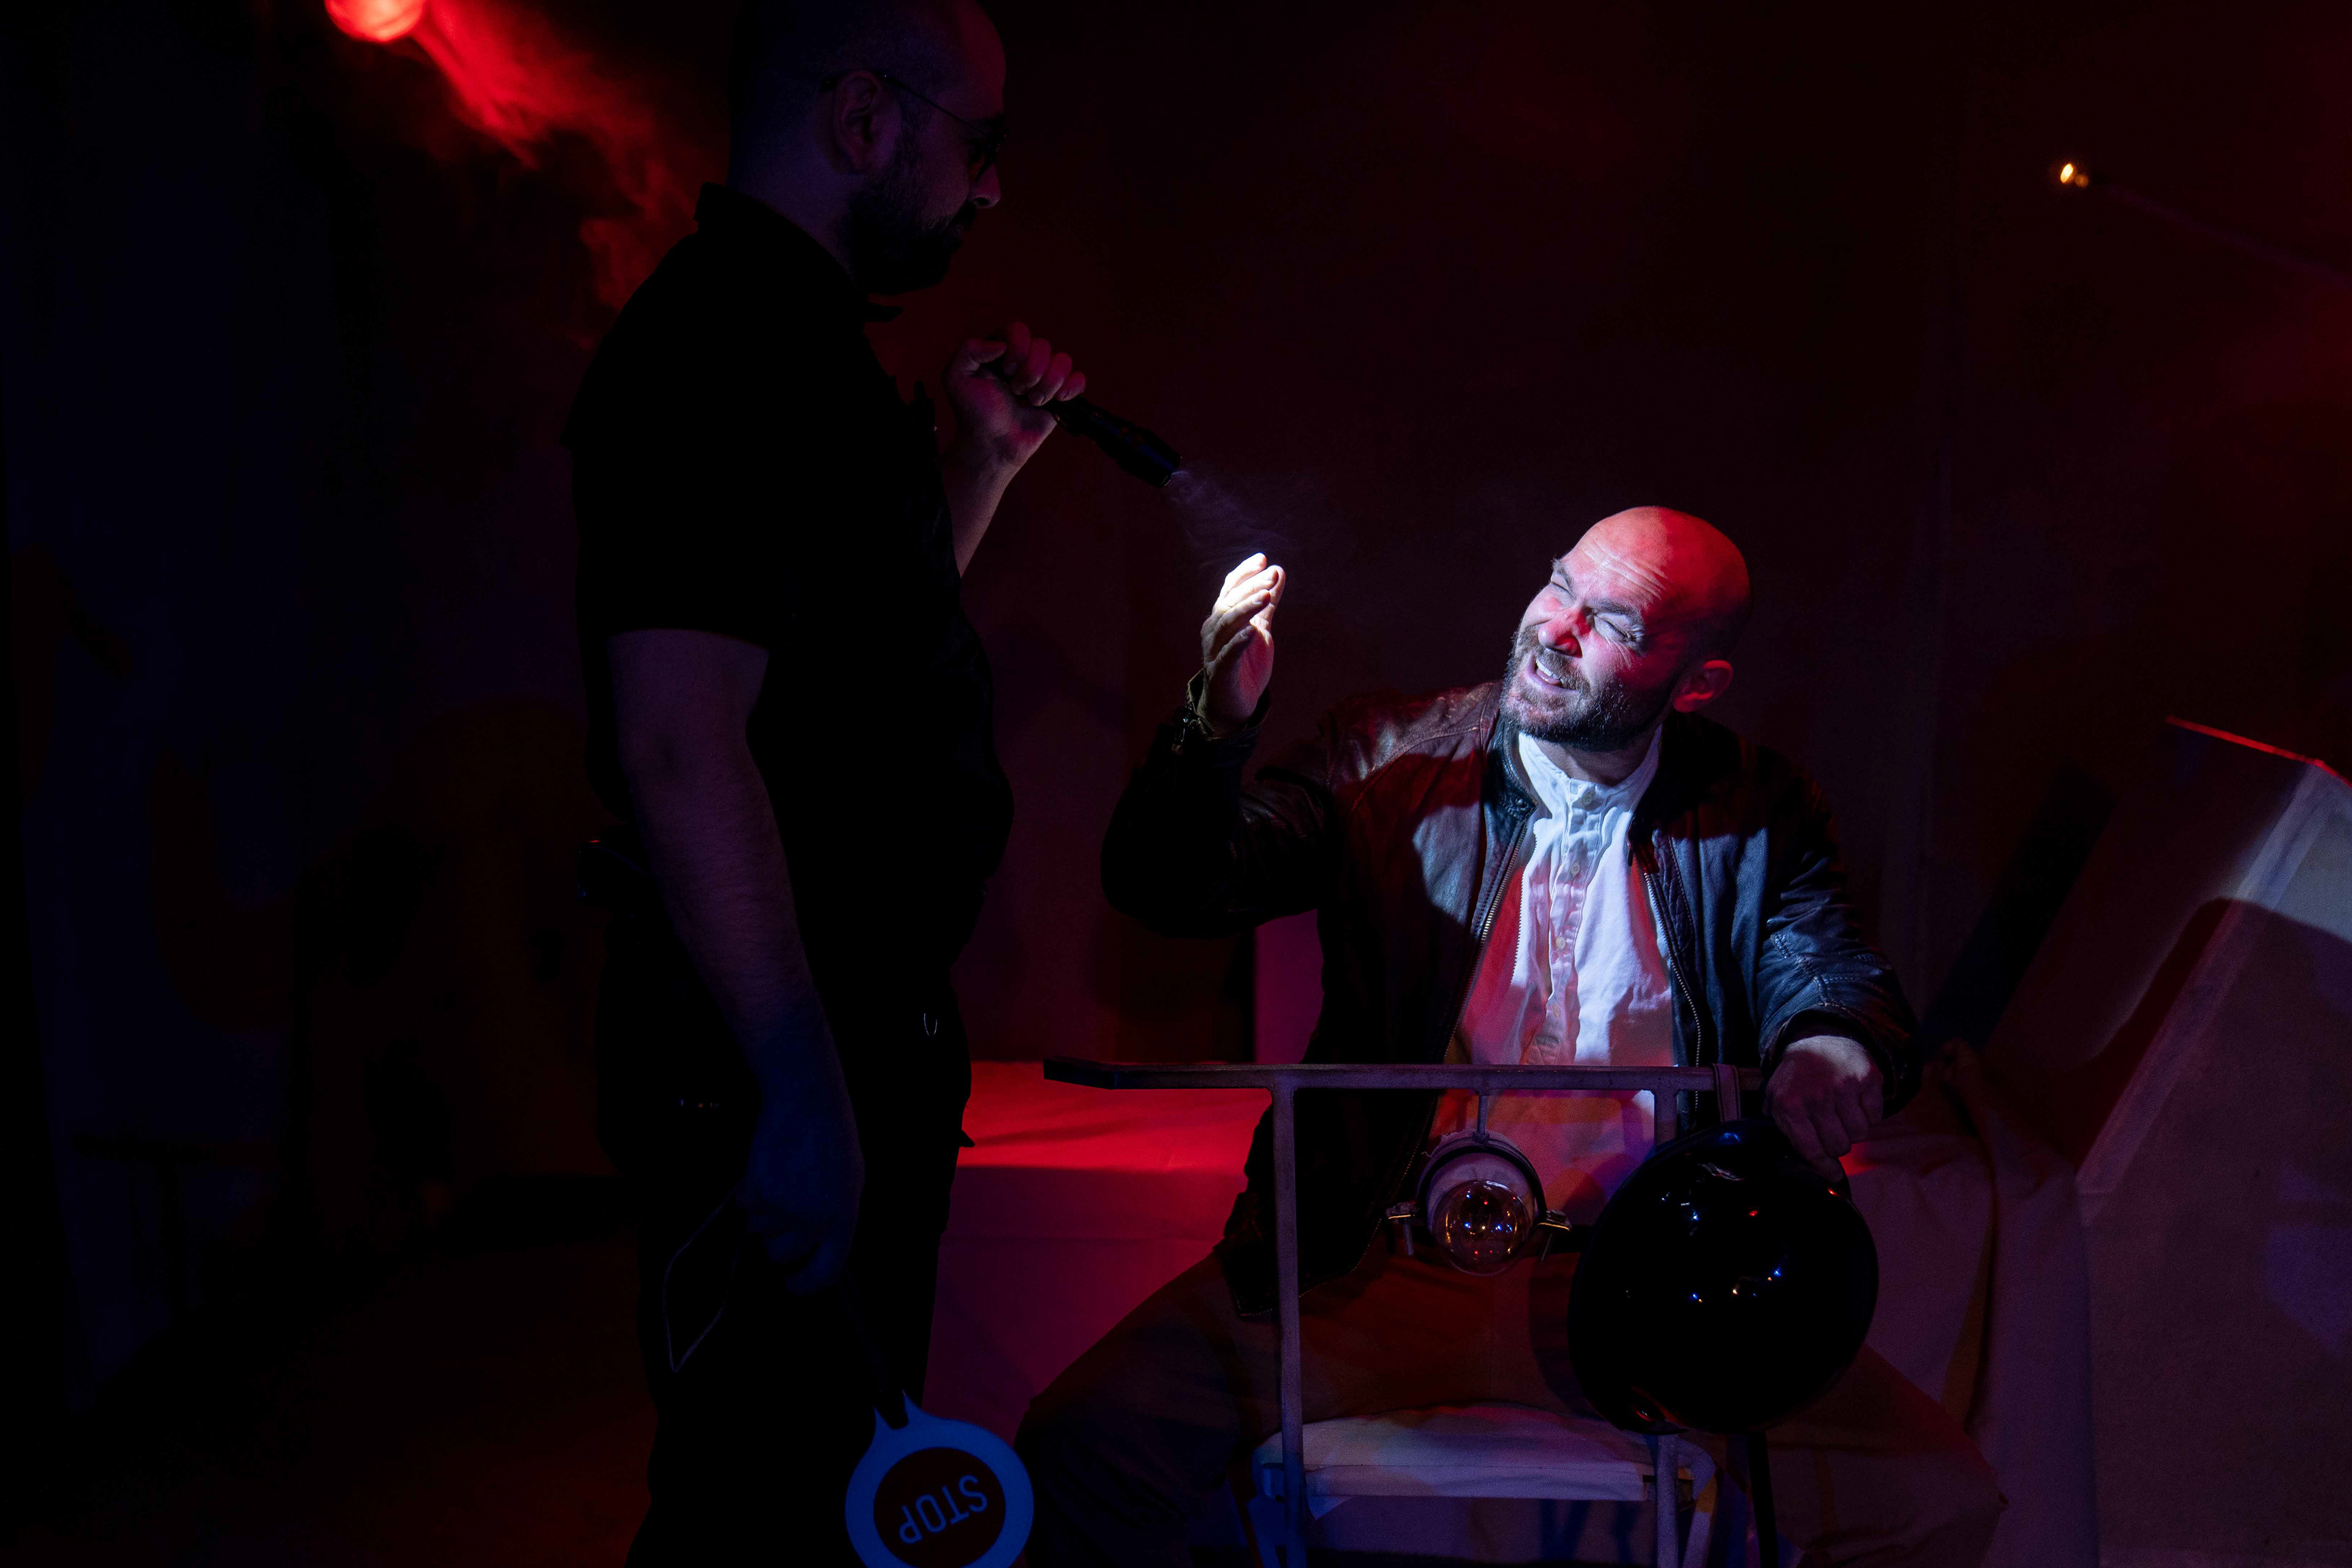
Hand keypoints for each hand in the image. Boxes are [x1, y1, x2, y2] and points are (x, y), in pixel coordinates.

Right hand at [735, 1061, 865, 1293]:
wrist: (808, 1101)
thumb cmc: (832, 1137)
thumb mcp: (848, 1182)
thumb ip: (834, 1216)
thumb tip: (817, 1245)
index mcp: (843, 1220)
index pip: (825, 1273)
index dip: (804, 1285)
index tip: (789, 1282)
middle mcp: (814, 1221)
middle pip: (781, 1255)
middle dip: (774, 1241)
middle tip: (779, 1214)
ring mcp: (784, 1209)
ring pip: (758, 1230)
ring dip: (762, 1212)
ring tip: (778, 1176)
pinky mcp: (758, 1193)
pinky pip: (744, 1205)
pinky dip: (748, 1191)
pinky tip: (764, 1165)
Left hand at [942, 320, 1087, 473]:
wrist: (993, 444)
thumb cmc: (974, 414)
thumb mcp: (955, 378)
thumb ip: (969, 350)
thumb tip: (1001, 344)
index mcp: (1001, 350)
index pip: (1019, 330)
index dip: (1017, 350)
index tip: (1004, 373)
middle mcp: (1024, 359)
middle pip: (1043, 346)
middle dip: (1030, 373)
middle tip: (1015, 391)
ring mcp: (1044, 376)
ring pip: (1062, 361)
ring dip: (1047, 384)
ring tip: (1032, 401)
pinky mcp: (1060, 394)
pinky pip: (1078, 379)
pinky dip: (1070, 388)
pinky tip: (1056, 401)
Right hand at [1200, 553, 1284, 732]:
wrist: (1235, 705)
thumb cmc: (1246, 665)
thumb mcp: (1261, 629)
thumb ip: (1267, 603)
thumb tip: (1278, 572)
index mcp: (1222, 618)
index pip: (1230, 589)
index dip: (1244, 573)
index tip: (1263, 559)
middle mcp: (1213, 631)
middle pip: (1229, 603)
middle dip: (1250, 587)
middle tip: (1271, 576)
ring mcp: (1214, 651)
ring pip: (1226, 624)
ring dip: (1246, 608)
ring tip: (1266, 596)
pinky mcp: (1220, 673)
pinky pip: (1227, 654)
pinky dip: (1238, 642)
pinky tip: (1252, 631)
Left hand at [1765, 1035, 1882, 1178]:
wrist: (1819, 1039)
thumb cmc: (1798, 1077)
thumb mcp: (1777, 1098)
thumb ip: (1784, 1127)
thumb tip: (1808, 1161)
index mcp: (1790, 1105)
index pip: (1811, 1149)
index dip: (1824, 1167)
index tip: (1833, 1174)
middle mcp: (1816, 1096)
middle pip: (1839, 1146)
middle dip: (1837, 1143)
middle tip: (1833, 1128)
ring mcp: (1843, 1086)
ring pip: (1859, 1134)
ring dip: (1854, 1128)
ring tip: (1843, 1112)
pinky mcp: (1867, 1078)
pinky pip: (1876, 1116)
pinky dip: (1869, 1114)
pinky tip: (1856, 1100)